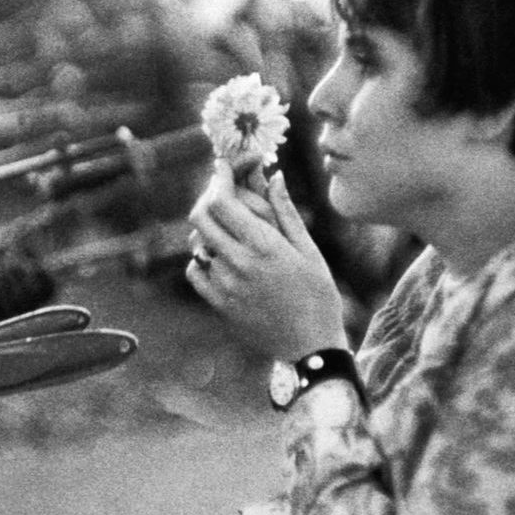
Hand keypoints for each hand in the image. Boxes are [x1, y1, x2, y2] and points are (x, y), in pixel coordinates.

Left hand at [186, 160, 347, 359]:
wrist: (311, 347)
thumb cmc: (319, 296)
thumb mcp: (309, 251)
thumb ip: (285, 212)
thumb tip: (274, 176)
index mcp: (264, 246)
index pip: (223, 201)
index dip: (219, 178)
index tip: (222, 167)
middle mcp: (239, 263)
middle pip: (201, 217)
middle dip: (208, 197)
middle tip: (221, 192)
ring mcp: (225, 285)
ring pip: (197, 243)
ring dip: (207, 229)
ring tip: (227, 227)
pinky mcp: (219, 304)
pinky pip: (195, 272)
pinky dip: (202, 258)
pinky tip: (220, 257)